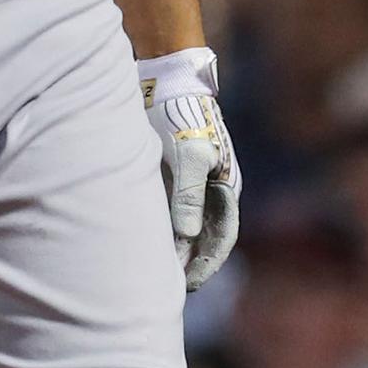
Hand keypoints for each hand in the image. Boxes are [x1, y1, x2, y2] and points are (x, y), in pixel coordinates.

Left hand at [135, 48, 240, 289]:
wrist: (166, 77)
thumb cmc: (180, 114)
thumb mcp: (187, 156)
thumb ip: (186, 197)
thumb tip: (187, 239)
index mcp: (225, 186)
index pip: (222, 238)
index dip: (206, 265)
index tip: (186, 287)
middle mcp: (212, 187)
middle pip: (204, 237)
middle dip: (188, 263)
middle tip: (166, 289)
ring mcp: (193, 180)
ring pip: (186, 225)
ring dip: (174, 249)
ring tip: (153, 273)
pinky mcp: (173, 173)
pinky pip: (170, 210)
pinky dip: (161, 229)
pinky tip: (142, 242)